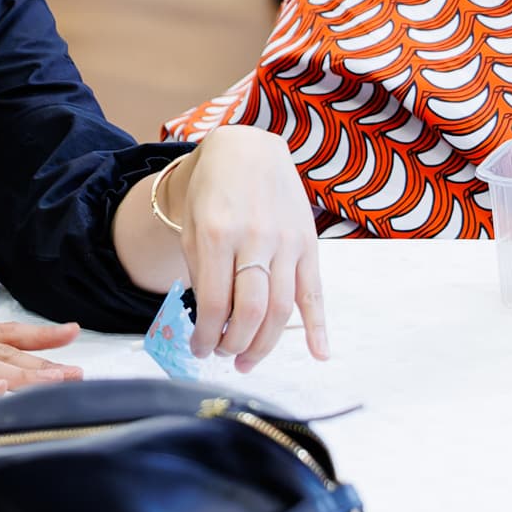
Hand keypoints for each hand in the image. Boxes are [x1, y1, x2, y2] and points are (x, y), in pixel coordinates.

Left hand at [159, 126, 330, 369]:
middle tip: (224, 356)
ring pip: (282, 308)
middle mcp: (256, 239)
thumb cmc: (213, 192)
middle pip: (251, 310)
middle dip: (235, 344)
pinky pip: (315, 292)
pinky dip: (319, 326)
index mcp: (218, 234)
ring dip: (265, 343)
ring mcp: (287, 242)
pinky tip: (319, 353)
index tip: (199, 349)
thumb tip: (211, 321)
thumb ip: (200, 271)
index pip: (213, 302)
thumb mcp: (192, 226)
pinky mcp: (309, 244)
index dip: (206, 335)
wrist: (248, 150)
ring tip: (247, 361)